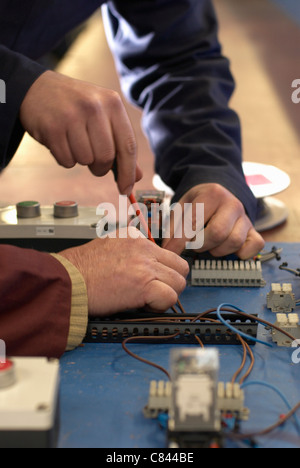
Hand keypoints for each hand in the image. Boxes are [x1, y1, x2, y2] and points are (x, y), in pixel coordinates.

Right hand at [19, 70, 141, 194]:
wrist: (38, 89)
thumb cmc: (77, 107)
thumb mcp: (103, 116)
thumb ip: (121, 145)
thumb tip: (135, 177)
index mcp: (113, 103)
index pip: (128, 145)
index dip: (128, 172)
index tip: (126, 189)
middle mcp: (94, 107)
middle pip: (106, 157)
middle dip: (100, 167)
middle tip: (94, 162)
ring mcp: (72, 116)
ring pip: (86, 160)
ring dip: (81, 160)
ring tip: (74, 143)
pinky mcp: (52, 128)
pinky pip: (67, 161)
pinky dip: (65, 159)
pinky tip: (61, 142)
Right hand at [59, 227, 188, 315]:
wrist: (67, 279)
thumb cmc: (80, 268)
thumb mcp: (107, 246)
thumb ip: (128, 250)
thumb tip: (142, 263)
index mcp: (136, 238)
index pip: (168, 254)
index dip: (164, 272)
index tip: (156, 281)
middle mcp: (144, 248)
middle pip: (180, 267)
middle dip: (171, 283)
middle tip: (155, 292)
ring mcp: (145, 265)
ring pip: (179, 282)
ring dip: (167, 295)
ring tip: (147, 300)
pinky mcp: (143, 284)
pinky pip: (170, 297)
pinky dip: (160, 306)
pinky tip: (144, 306)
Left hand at [162, 184, 264, 258]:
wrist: (219, 195)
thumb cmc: (198, 204)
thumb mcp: (182, 207)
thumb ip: (173, 226)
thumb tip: (168, 248)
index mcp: (213, 194)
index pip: (195, 222)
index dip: (180, 241)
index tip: (170, 252)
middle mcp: (233, 204)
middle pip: (217, 233)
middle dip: (200, 244)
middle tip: (193, 244)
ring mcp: (246, 218)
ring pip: (233, 242)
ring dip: (216, 250)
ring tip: (208, 244)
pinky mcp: (254, 231)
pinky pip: (253, 247)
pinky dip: (240, 254)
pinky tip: (226, 249)